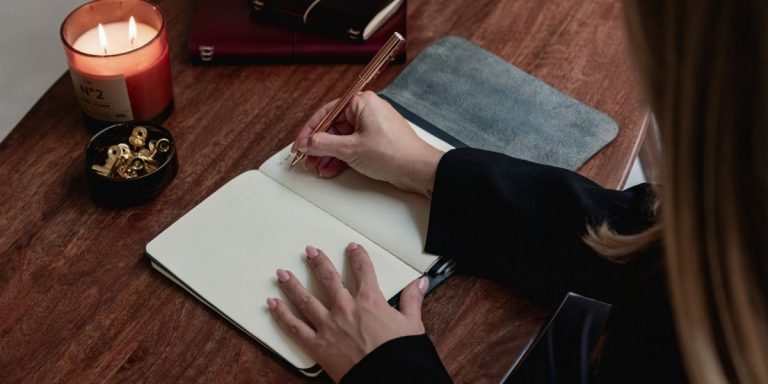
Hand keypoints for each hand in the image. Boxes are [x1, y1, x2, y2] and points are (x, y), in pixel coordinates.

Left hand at [266, 243, 428, 381]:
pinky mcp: (317, 345)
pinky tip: (272, 304)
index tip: (352, 248)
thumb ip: (412, 300)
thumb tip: (419, 283)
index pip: (363, 271)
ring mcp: (329, 326)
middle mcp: (346, 309)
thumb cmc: (400, 354)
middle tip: (309, 251)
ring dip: (292, 284)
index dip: (357, 257)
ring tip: (282, 273)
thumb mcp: (412, 325)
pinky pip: (295, 327)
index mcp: (370, 301)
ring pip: (305, 299)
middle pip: (329, 279)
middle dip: (318, 262)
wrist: (387, 379)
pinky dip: (281, 315)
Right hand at [293, 91, 443, 195]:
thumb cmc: (394, 153)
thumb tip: (307, 143)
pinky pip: (353, 145)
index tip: (300, 144)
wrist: (419, 169)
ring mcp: (372, 126)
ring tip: (317, 167)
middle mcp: (367, 110)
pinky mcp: (376, 140)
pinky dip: (341, 157)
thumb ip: (324, 145)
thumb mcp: (351, 149)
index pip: (327, 112)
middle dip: (319, 146)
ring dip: (328, 154)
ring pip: (342, 138)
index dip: (310, 130)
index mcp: (361, 102)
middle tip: (307, 159)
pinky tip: (331, 168)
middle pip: (334, 126)